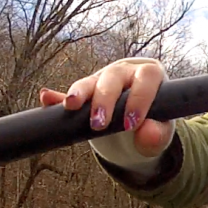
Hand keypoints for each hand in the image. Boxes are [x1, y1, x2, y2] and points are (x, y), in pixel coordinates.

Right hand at [38, 57, 172, 157]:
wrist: (137, 120)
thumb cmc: (153, 123)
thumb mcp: (160, 131)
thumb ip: (158, 135)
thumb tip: (147, 134)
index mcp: (149, 75)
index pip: (146, 79)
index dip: (138, 99)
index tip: (131, 124)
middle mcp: (125, 72)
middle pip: (113, 78)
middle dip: (104, 100)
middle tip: (99, 123)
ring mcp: (104, 79)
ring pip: (90, 81)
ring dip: (79, 93)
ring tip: (71, 106)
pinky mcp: (86, 90)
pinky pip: (69, 93)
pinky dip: (57, 98)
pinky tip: (47, 99)